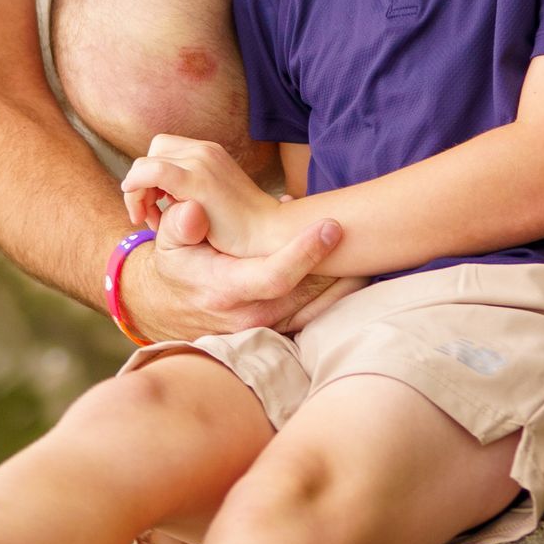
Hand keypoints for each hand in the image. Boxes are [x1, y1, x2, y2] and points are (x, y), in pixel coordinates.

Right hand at [119, 203, 349, 342]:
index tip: (331, 227)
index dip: (305, 252)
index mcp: (227, 290)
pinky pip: (315, 318)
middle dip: (341, 268)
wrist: (171, 310)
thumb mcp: (168, 245)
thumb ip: (181, 225)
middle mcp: (251, 316)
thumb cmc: (177, 267)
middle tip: (370, 236)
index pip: (275, 275)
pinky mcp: (278, 333)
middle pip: (309, 294)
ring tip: (375, 256)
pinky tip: (356, 274)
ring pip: (318, 310)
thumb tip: (193, 211)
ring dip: (346, 284)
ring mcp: (267, 329)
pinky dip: (337, 298)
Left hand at [125, 134, 287, 255]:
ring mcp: (201, 163)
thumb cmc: (240, 227)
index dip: (152, 176)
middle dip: (143, 182)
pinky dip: (137, 186)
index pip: (163, 149)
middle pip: (153, 152)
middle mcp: (204, 150)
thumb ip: (189, 191)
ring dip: (138, 191)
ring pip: (147, 162)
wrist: (268, 234)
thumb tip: (160, 197)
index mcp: (208, 152)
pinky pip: (152, 172)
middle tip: (151, 216)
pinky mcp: (198, 182)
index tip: (157, 208)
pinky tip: (141, 211)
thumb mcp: (211, 199)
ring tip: (150, 222)